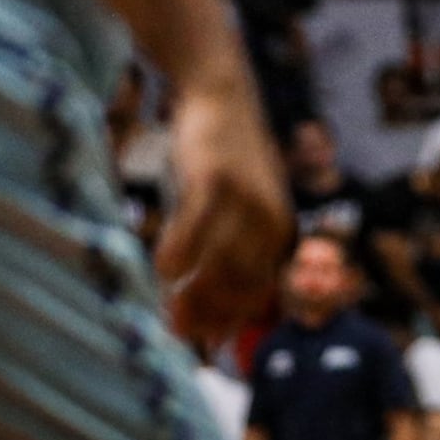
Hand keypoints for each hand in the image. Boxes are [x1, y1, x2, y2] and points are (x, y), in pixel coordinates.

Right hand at [158, 78, 293, 342]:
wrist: (222, 95)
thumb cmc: (222, 162)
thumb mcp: (238, 208)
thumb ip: (230, 253)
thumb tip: (210, 313)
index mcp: (278, 230)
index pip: (259, 292)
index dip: (231, 322)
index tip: (204, 344)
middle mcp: (269, 219)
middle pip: (238, 285)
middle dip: (207, 316)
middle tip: (175, 331)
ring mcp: (244, 200)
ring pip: (217, 263)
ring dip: (190, 294)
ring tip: (166, 311)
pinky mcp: (215, 179)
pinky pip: (193, 228)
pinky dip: (175, 254)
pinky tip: (161, 269)